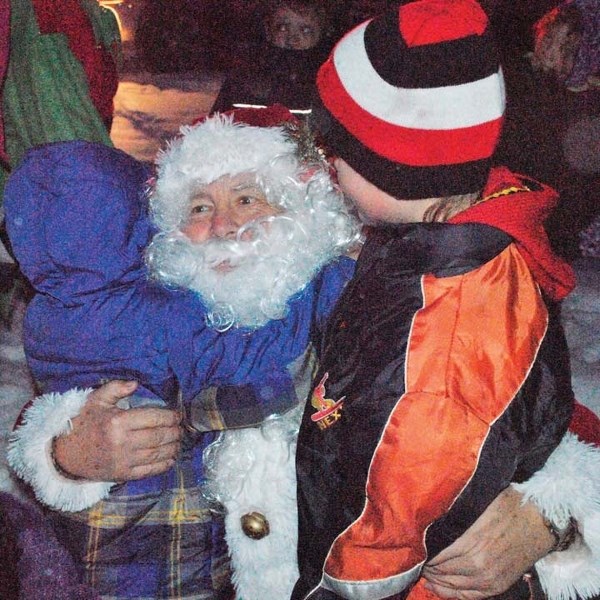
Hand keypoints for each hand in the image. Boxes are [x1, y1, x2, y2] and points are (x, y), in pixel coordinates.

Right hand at [53, 380, 181, 481]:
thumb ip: (116, 388)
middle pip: (159, 436)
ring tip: (178, 440)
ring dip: (173, 447)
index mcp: (118, 422)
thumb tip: (136, 383)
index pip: (153, 418)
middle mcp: (123, 442)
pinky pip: (149, 471)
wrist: (65, 454)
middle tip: (181, 427)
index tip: (177, 415)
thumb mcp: (96, 400)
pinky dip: (164, 465)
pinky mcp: (123, 475)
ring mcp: (123, 461)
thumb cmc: (83, 423)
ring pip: (157, 454)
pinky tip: (171, 458)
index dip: (170, 416)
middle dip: (175, 431)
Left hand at [422, 486, 554, 598]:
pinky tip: (443, 589)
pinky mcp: (499, 584)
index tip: (415, 552)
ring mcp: (490, 578)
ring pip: (455, 587)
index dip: (425, 557)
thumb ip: (458, 516)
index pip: (439, 556)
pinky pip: (471, 595)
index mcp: (471, 542)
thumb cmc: (510, 505)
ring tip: (426, 576)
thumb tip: (435, 517)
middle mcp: (478, 564)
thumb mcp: (479, 505)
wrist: (542, 520)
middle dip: (428, 570)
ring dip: (438, 583)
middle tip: (417, 565)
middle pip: (444, 572)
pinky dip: (454, 594)